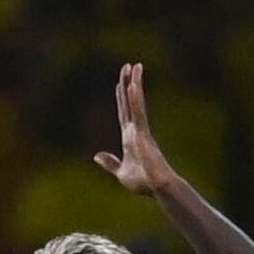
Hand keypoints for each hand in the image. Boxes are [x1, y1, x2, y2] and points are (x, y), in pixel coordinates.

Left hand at [92, 61, 180, 195]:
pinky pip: (138, 113)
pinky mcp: (143, 134)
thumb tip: (97, 156)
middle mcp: (135, 130)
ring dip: (134, 83)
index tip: (122, 81)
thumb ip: (110, 163)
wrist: (157, 188)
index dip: (122, 96)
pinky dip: (136, 99)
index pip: (124, 111)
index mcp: (129, 137)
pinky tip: (134, 85)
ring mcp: (140, 130)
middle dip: (128, 83)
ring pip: (135, 102)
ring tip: (134, 66)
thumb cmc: (143, 183)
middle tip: (129, 65)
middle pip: (129, 101)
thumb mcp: (121, 172)